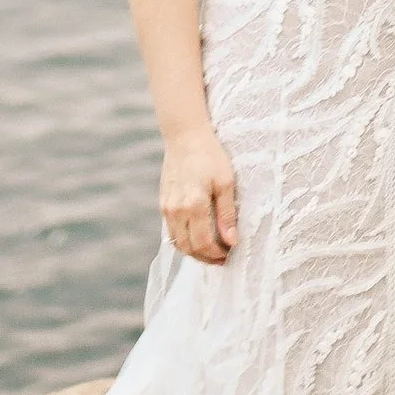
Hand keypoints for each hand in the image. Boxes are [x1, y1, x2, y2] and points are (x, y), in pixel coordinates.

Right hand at [160, 124, 237, 264]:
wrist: (185, 137)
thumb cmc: (210, 155)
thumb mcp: (226, 181)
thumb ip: (227, 214)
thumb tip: (231, 241)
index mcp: (194, 205)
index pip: (204, 243)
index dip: (217, 254)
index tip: (230, 254)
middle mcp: (176, 210)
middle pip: (189, 248)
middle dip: (206, 258)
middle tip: (222, 258)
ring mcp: (167, 208)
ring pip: (177, 243)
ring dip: (194, 251)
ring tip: (212, 250)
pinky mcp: (163, 203)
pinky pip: (171, 231)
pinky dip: (184, 240)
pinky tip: (198, 235)